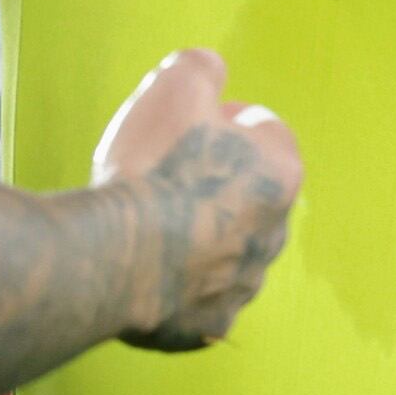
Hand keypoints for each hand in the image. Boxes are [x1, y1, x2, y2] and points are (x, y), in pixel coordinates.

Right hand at [88, 47, 299, 352]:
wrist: (116, 254)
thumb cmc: (154, 167)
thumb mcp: (177, 84)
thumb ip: (202, 68)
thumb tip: (210, 68)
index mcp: (278, 175)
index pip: (269, 135)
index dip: (229, 122)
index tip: (195, 125)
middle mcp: (273, 236)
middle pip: (250, 197)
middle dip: (217, 183)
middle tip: (167, 171)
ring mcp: (242, 287)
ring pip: (227, 251)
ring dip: (198, 235)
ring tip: (150, 221)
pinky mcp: (209, 326)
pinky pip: (197, 299)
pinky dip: (176, 282)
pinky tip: (144, 265)